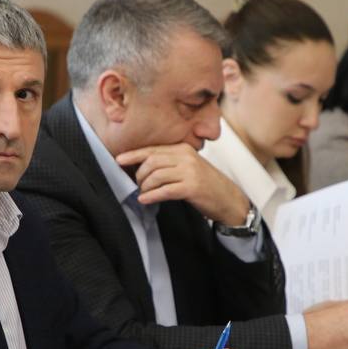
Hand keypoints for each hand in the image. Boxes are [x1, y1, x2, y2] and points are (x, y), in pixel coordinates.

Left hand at [116, 144, 250, 225]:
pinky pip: (165, 190)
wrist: (228, 199)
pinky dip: (152, 196)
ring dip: (145, 187)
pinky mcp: (192, 187)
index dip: (133, 155)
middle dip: (139, 175)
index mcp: (184, 149)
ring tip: (143, 193)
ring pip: (156, 176)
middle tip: (137, 185)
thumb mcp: (189, 166)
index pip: (153, 149)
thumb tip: (143, 166)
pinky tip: (145, 200)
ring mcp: (190, 172)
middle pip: (151, 162)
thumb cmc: (206, 184)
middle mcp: (186, 157)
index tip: (119, 160)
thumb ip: (170, 162)